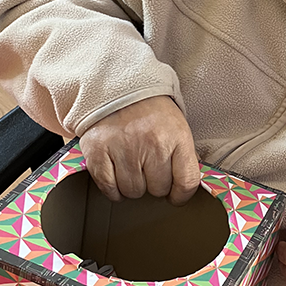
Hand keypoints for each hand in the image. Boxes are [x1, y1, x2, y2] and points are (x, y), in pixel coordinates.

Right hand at [79, 96, 199, 204]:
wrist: (119, 89)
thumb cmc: (152, 113)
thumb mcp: (178, 128)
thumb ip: (184, 157)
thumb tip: (184, 188)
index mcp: (176, 137)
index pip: (186, 182)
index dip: (181, 195)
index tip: (175, 196)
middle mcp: (152, 144)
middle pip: (158, 189)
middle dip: (154, 184)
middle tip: (148, 168)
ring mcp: (124, 149)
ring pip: (133, 191)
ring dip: (133, 186)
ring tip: (132, 167)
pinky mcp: (98, 153)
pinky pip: (109, 189)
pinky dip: (112, 188)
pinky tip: (116, 174)